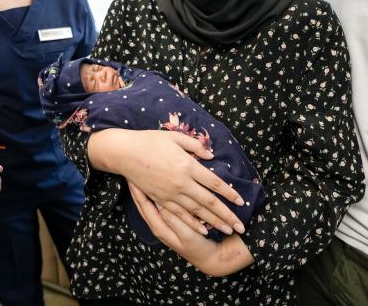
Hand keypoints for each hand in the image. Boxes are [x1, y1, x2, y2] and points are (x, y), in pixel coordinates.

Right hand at [91, 129, 244, 234]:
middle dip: (227, 215)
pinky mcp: (160, 199)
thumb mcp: (176, 138)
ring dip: (213, 222)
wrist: (125, 153)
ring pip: (196, 212)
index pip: (214, 182)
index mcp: (187, 165)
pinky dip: (193, 224)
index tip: (241, 201)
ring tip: (227, 231)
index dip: (229, 193)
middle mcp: (181, 183)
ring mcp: (170, 193)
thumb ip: (195, 146)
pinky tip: (203, 230)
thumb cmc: (151, 141)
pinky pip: (180, 215)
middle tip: (241, 226)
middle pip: (209, 202)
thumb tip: (211, 156)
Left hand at [129, 182, 253, 276]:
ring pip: (149, 203)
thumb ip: (174, 221)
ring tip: (137, 174)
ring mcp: (163, 222)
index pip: (144, 206)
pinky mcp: (171, 220)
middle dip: (136, 188)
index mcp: (159, 227)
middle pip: (142, 203)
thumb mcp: (186, 236)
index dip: (138, 192)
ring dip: (144, 190)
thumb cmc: (197, 246)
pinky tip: (153, 184)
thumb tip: (162, 206)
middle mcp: (158, 224)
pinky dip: (153, 194)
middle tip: (130, 171)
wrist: (208, 257)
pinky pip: (157, 205)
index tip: (131, 178)